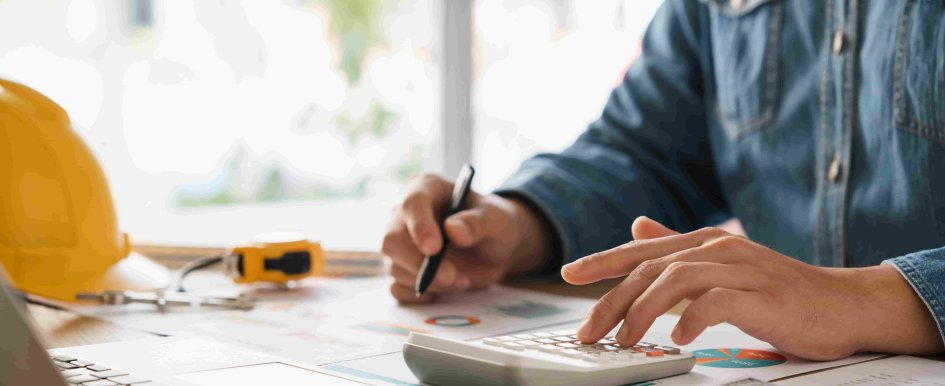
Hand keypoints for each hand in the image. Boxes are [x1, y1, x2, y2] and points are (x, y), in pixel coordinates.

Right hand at [382, 174, 551, 302]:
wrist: (495, 248)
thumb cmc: (494, 224)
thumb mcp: (497, 219)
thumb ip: (478, 222)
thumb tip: (453, 230)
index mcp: (427, 189)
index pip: (412, 203)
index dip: (420, 226)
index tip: (434, 249)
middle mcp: (406, 215)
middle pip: (392, 240)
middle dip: (418, 263)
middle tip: (452, 276)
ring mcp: (401, 245)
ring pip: (395, 267)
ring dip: (430, 282)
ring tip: (462, 280)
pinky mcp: (403, 270)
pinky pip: (397, 288)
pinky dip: (420, 295)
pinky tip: (445, 289)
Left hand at [562, 216, 943, 359]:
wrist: (843, 304)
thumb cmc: (778, 290)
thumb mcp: (723, 265)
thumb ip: (679, 247)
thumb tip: (639, 225)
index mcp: (705, 242)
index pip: (642, 249)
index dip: (602, 260)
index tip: (568, 274)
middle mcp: (718, 248)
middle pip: (650, 268)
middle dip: (612, 299)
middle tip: (588, 331)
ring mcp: (741, 269)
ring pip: (676, 279)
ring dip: (642, 312)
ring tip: (623, 340)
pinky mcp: (763, 295)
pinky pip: (718, 301)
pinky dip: (692, 318)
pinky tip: (679, 338)